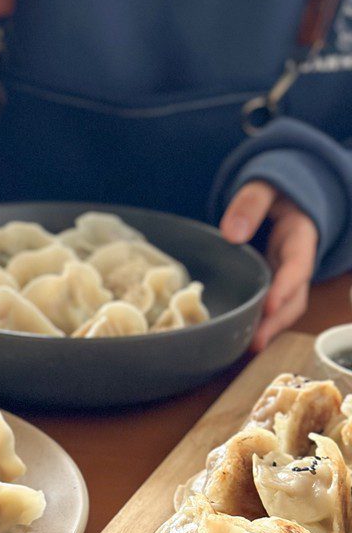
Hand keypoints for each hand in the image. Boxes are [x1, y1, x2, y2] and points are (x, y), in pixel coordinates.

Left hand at [220, 180, 316, 352]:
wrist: (285, 193)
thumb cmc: (275, 189)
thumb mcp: (264, 187)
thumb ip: (250, 204)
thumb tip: (232, 234)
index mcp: (300, 237)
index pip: (297, 266)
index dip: (286, 287)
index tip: (270, 305)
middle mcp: (297, 261)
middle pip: (295, 295)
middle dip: (277, 320)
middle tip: (254, 341)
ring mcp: (286, 272)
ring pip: (286, 305)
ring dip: (270, 327)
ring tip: (247, 345)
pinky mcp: (273, 279)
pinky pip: (271, 303)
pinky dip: (260, 319)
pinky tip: (241, 334)